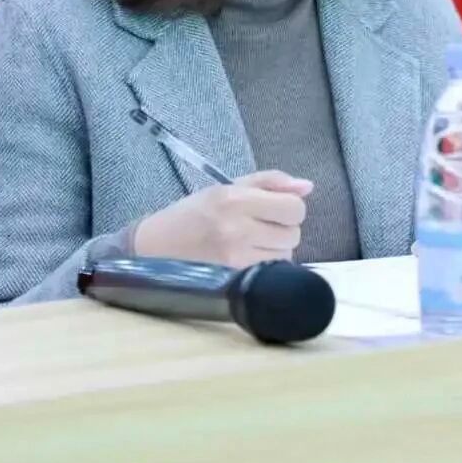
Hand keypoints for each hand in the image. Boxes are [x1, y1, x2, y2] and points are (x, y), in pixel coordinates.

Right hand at [131, 170, 312, 268]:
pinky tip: (245, 259)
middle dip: (282, 229)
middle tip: (258, 227)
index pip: (294, 208)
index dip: (290, 209)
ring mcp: (236, 257)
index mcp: (235, 199)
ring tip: (249, 243)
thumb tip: (308, 187)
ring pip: (286, 255)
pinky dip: (265, 266)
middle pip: (294, 233)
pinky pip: (271, 272)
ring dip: (274, 249)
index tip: (274, 210)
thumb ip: (270, 183)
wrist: (153, 248)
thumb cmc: (193, 214)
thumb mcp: (226, 187)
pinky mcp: (234, 279)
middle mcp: (238, 228)